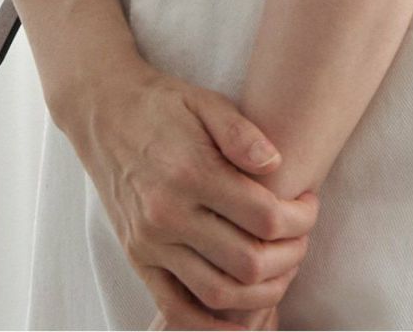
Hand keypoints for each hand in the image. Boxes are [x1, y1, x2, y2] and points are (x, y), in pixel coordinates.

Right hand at [56, 57, 317, 329]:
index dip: (300, 217)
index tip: (309, 204)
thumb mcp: (205, 102)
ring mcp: (150, 243)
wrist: (103, 111)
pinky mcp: (138, 259)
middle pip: (249, 261)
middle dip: (291, 256)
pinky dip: (211, 324)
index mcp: (191, 172)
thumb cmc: (161, 104)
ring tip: (281, 269)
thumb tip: (277, 163)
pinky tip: (240, 319)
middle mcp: (168, 214)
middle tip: (301, 237)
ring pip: (219, 293)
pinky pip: (176, 308)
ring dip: (263, 292)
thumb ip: (242, 133)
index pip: (265, 216)